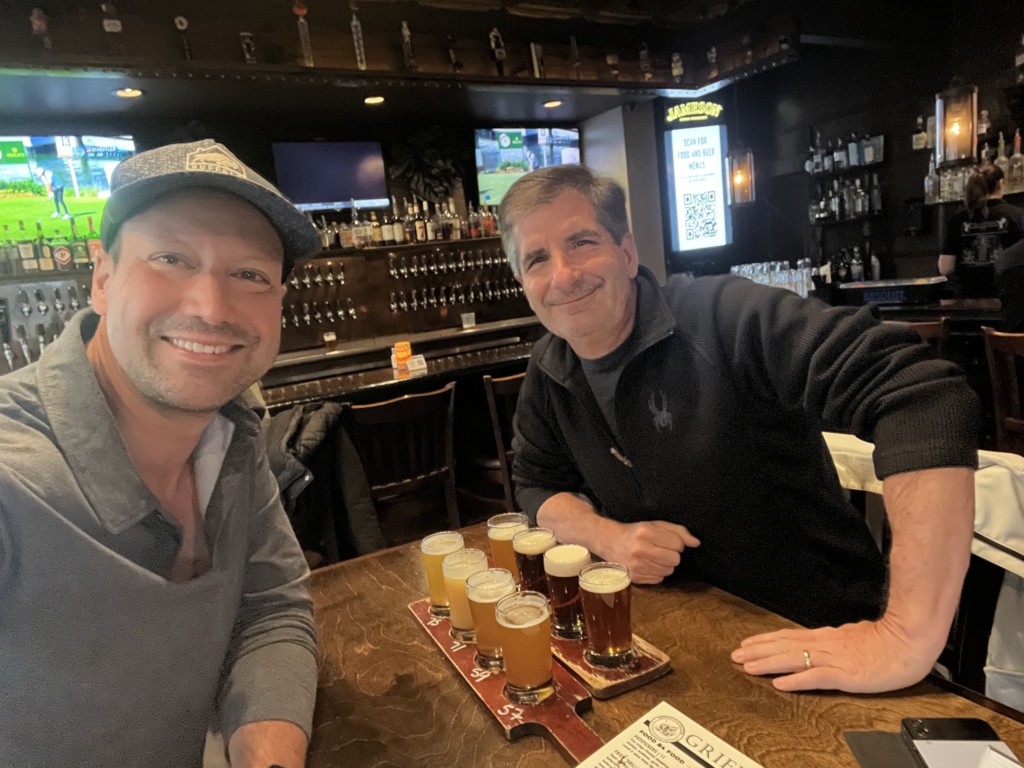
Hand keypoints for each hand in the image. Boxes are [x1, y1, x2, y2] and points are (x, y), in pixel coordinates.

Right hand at [598, 520, 699, 583]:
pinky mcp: (635, 578)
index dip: (676, 542)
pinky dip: (657, 573)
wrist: (609, 542)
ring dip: (665, 564)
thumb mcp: (655, 525)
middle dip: (672, 554)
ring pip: (668, 571)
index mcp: (646, 533)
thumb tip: (696, 543)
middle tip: (661, 549)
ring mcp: (637, 566)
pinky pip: (659, 579)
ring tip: (653, 557)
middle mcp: (640, 550)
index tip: (667, 541)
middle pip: (675, 559)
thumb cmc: (635, 532)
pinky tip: (647, 564)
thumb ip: (678, 531)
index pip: (677, 544)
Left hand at [730, 618, 937, 693]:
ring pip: (793, 659)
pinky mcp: (846, 674)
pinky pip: (816, 677)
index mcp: (828, 637)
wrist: (911, 640)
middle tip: (736, 655)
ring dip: (768, 663)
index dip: (766, 641)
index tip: (747, 644)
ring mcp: (835, 659)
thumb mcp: (856, 635)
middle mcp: (826, 645)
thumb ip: (838, 640)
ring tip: (747, 666)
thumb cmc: (890, 640)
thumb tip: (823, 641)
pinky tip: (780, 684)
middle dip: (758, 651)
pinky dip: (796, 680)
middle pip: (785, 646)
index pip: (790, 637)